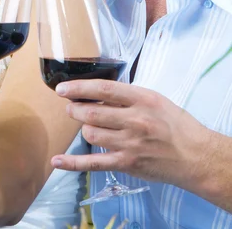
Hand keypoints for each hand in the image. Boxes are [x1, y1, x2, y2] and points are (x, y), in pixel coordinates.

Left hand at [51, 79, 210, 188]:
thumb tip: (98, 94)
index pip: (103, 90)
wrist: (195, 155)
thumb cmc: (175, 123)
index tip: (62, 88)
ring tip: (86, 125)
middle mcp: (134, 120)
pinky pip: (94, 163)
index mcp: (141, 99)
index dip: (79, 88)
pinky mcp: (127, 163)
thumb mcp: (154, 99)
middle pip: (91, 113)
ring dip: (83, 128)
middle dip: (75, 109)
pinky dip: (73, 162)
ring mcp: (129, 144)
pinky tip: (57, 160)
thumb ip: (127, 95)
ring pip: (91, 134)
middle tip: (72, 107)